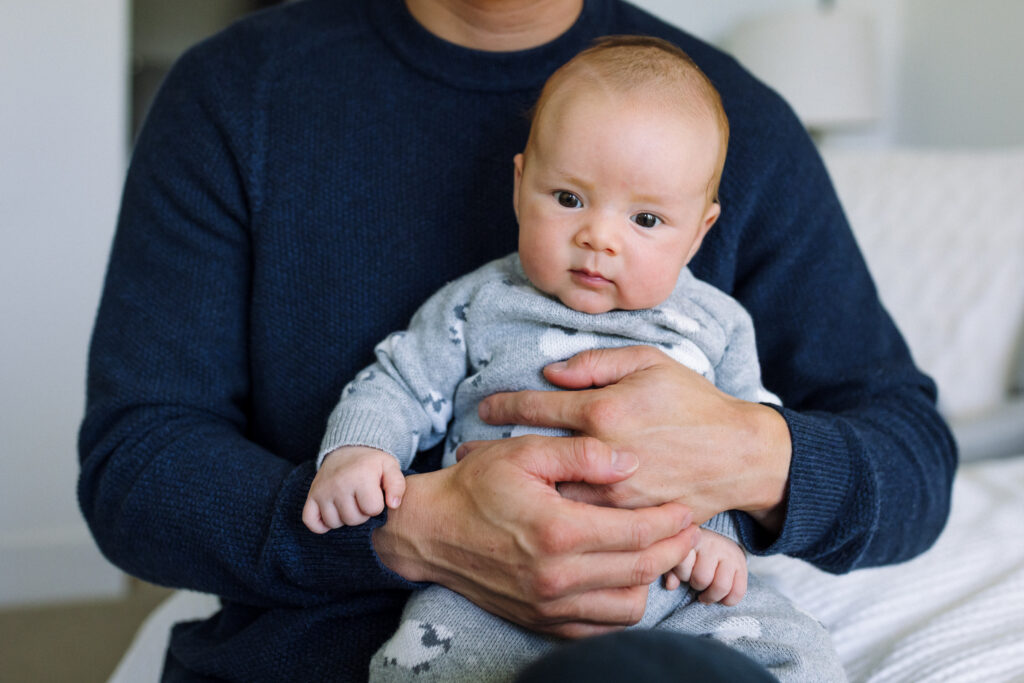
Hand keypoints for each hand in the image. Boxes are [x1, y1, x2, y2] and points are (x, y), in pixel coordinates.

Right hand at [302, 446, 405, 532]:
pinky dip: (320, 524)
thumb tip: (393, 504)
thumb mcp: (390, 467)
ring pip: (334, 523)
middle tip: (362, 499)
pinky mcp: (311, 495)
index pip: (372, 509)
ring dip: (344, 518)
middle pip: (353, 519)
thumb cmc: (371, 463)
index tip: (375, 494)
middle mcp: (339, 483)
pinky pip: (310, 521)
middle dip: (362, 514)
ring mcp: (322, 490)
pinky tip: (332, 514)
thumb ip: (397, 485)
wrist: (347, 449)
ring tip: (350, 503)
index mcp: (360, 476)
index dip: (377, 505)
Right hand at [372, 435, 699, 638]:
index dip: (671, 521)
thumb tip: (631, 462)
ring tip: (659, 552)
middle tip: (689, 528)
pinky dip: (622, 607)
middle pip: (641, 570)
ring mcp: (549, 604)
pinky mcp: (541, 621)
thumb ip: (581, 454)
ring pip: (629, 606)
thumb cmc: (476, 485)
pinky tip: (626, 580)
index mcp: (558, 530)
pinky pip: (600, 627)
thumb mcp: (525, 453)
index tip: (686, 507)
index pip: (638, 532)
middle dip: (675, 548)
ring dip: (652, 580)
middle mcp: (557, 575)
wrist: (431, 531)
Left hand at [477, 346, 790, 528]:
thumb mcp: (649, 362)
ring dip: (515, 488)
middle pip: (533, 455)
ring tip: (486, 485)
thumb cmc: (692, 402)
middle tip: (465, 454)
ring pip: (550, 492)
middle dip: (494, 453)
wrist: (738, 454)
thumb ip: (595, 363)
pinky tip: (529, 510)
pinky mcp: (627, 520)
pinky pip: (580, 520)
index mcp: (605, 411)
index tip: (482, 408)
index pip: (537, 406)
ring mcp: (615, 493)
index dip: (504, 405)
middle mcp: (602, 455)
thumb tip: (550, 373)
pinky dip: (552, 513)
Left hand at [664, 530, 747, 605]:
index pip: (683, 564)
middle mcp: (712, 545)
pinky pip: (738, 592)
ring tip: (707, 593)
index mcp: (692, 540)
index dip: (681, 574)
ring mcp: (729, 556)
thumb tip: (671, 586)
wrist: (720, 541)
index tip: (685, 572)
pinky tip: (721, 597)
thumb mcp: (680, 558)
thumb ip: (672, 571)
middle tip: (696, 583)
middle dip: (696, 586)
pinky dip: (728, 601)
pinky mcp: (742, 567)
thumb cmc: (694, 554)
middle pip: (702, 579)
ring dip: (711, 596)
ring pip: (721, 586)